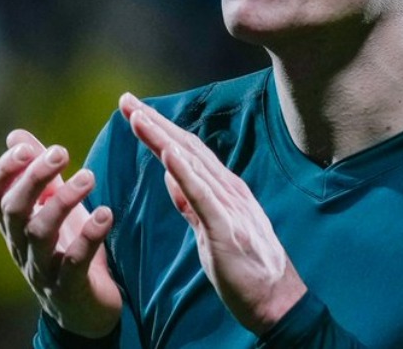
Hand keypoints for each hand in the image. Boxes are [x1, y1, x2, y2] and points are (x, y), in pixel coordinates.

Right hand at [0, 129, 121, 337]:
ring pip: (40, 233)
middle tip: (61, 152)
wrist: (85, 309)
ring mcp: (42, 269)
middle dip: (34, 178)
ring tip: (89, 176)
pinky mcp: (69, 288)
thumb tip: (15, 136)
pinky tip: (105, 213)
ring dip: (63, 200)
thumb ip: (37, 174)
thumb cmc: (66, 248)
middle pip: (14, 210)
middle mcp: (21, 246)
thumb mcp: (51, 208)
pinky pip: (74, 261)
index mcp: (13, 225)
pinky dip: (89, 235)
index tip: (27, 148)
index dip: (4, 170)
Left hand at [119, 93, 306, 334]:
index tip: (134, 111)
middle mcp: (228, 189)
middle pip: (186, 147)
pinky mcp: (225, 228)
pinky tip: (167, 152)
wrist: (276, 301)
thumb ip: (191, 202)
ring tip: (138, 116)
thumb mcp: (210, 229)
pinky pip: (201, 194)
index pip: (187, 151)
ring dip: (163, 138)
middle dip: (155, 122)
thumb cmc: (245, 269)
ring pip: (191, 163)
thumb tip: (170, 176)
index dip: (160, 129)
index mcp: (224, 190)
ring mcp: (229, 206)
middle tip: (126, 100)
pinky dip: (183, 171)